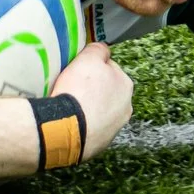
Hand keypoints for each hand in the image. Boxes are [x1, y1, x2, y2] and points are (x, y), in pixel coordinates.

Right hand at [53, 42, 132, 157]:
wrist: (67, 129)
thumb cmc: (79, 91)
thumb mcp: (88, 58)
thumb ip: (98, 50)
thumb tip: (102, 49)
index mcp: (125, 85)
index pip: (110, 69)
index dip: (93, 68)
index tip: (80, 71)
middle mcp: (125, 108)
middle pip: (106, 92)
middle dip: (93, 90)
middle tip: (73, 89)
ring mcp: (113, 129)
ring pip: (99, 112)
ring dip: (88, 109)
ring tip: (70, 107)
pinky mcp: (100, 144)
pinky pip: (90, 129)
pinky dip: (82, 125)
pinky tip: (70, 121)